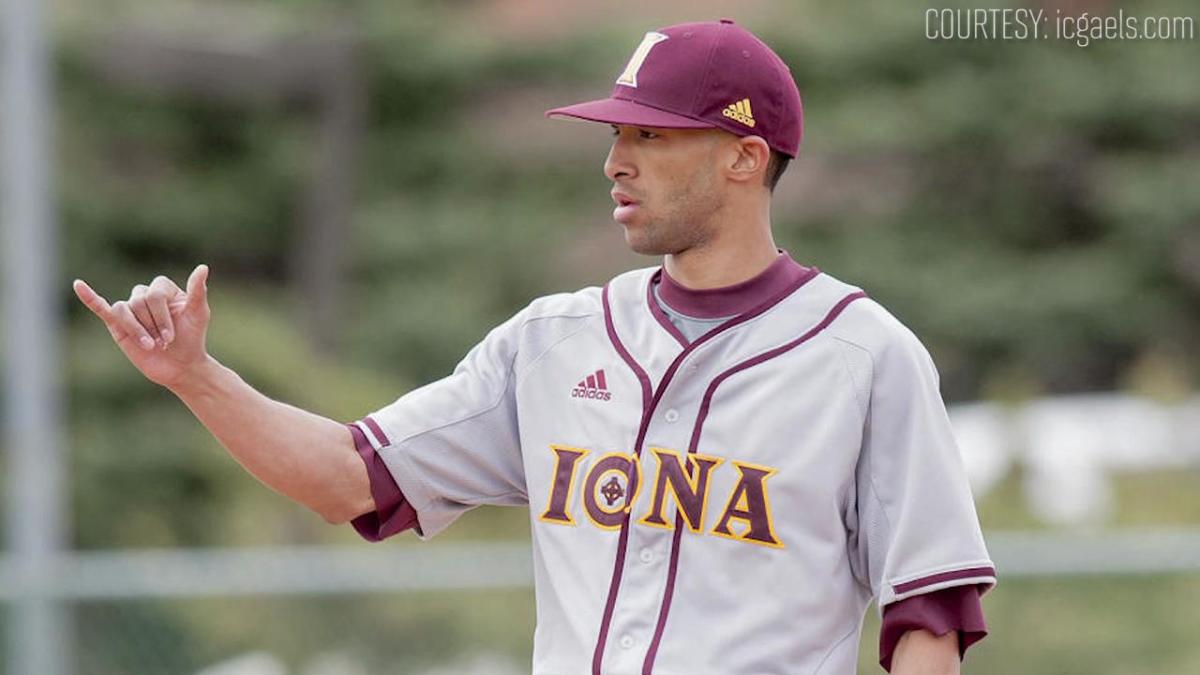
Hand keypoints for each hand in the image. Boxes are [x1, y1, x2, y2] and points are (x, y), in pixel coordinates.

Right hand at [73, 264, 211, 388]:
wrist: (180, 365)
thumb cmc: (192, 338)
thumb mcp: (198, 314)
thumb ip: (198, 291)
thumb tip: (203, 267)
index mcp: (163, 289)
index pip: (155, 293)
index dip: (162, 315)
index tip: (172, 336)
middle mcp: (145, 295)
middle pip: (139, 301)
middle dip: (153, 325)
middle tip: (164, 343)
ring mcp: (130, 310)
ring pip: (123, 309)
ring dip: (137, 330)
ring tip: (150, 346)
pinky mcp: (117, 325)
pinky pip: (101, 307)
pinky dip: (89, 297)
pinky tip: (78, 285)